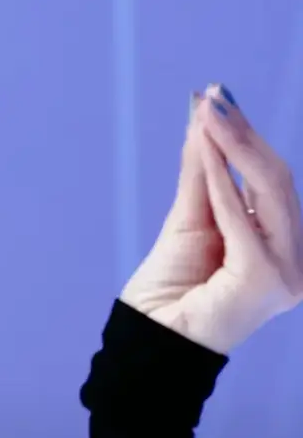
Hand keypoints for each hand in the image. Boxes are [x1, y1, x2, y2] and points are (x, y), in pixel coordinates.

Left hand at [120, 83, 302, 353]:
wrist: (149, 342)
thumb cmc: (169, 288)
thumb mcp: (189, 218)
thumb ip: (204, 172)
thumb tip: (206, 116)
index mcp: (283, 247)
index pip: (273, 182)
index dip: (247, 137)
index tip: (218, 98)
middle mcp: (295, 261)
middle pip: (277, 181)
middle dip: (243, 134)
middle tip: (213, 96)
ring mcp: (288, 273)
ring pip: (268, 191)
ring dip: (234, 147)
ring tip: (208, 112)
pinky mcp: (267, 280)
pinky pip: (242, 219)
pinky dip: (223, 182)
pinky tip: (206, 150)